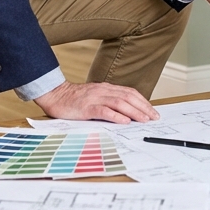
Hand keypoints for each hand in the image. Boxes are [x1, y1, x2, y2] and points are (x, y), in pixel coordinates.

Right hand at [34, 81, 159, 123]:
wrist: (55, 95)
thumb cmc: (74, 99)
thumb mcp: (95, 96)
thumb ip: (109, 101)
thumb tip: (127, 111)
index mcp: (106, 88)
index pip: (130, 93)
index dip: (143, 101)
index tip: (152, 111)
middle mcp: (103, 91)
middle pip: (128, 97)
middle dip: (143, 107)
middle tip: (153, 117)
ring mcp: (95, 98)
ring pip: (119, 103)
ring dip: (134, 112)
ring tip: (143, 119)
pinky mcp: (86, 107)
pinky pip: (104, 110)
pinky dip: (116, 116)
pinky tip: (124, 121)